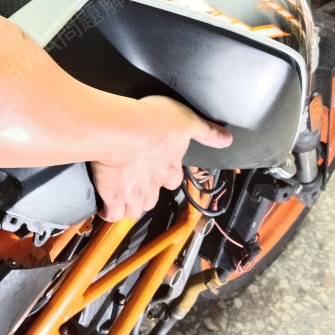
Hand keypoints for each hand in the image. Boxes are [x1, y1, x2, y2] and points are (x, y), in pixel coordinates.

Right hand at [90, 96, 231, 222]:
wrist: (122, 129)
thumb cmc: (154, 121)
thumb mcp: (187, 120)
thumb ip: (206, 132)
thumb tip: (227, 140)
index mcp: (170, 168)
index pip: (173, 180)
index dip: (168, 177)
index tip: (162, 173)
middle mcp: (154, 185)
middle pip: (153, 199)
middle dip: (148, 195)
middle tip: (139, 185)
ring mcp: (133, 194)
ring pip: (135, 210)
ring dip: (132, 206)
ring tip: (124, 199)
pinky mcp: (112, 196)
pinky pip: (112, 214)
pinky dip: (110, 213)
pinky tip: (106, 208)